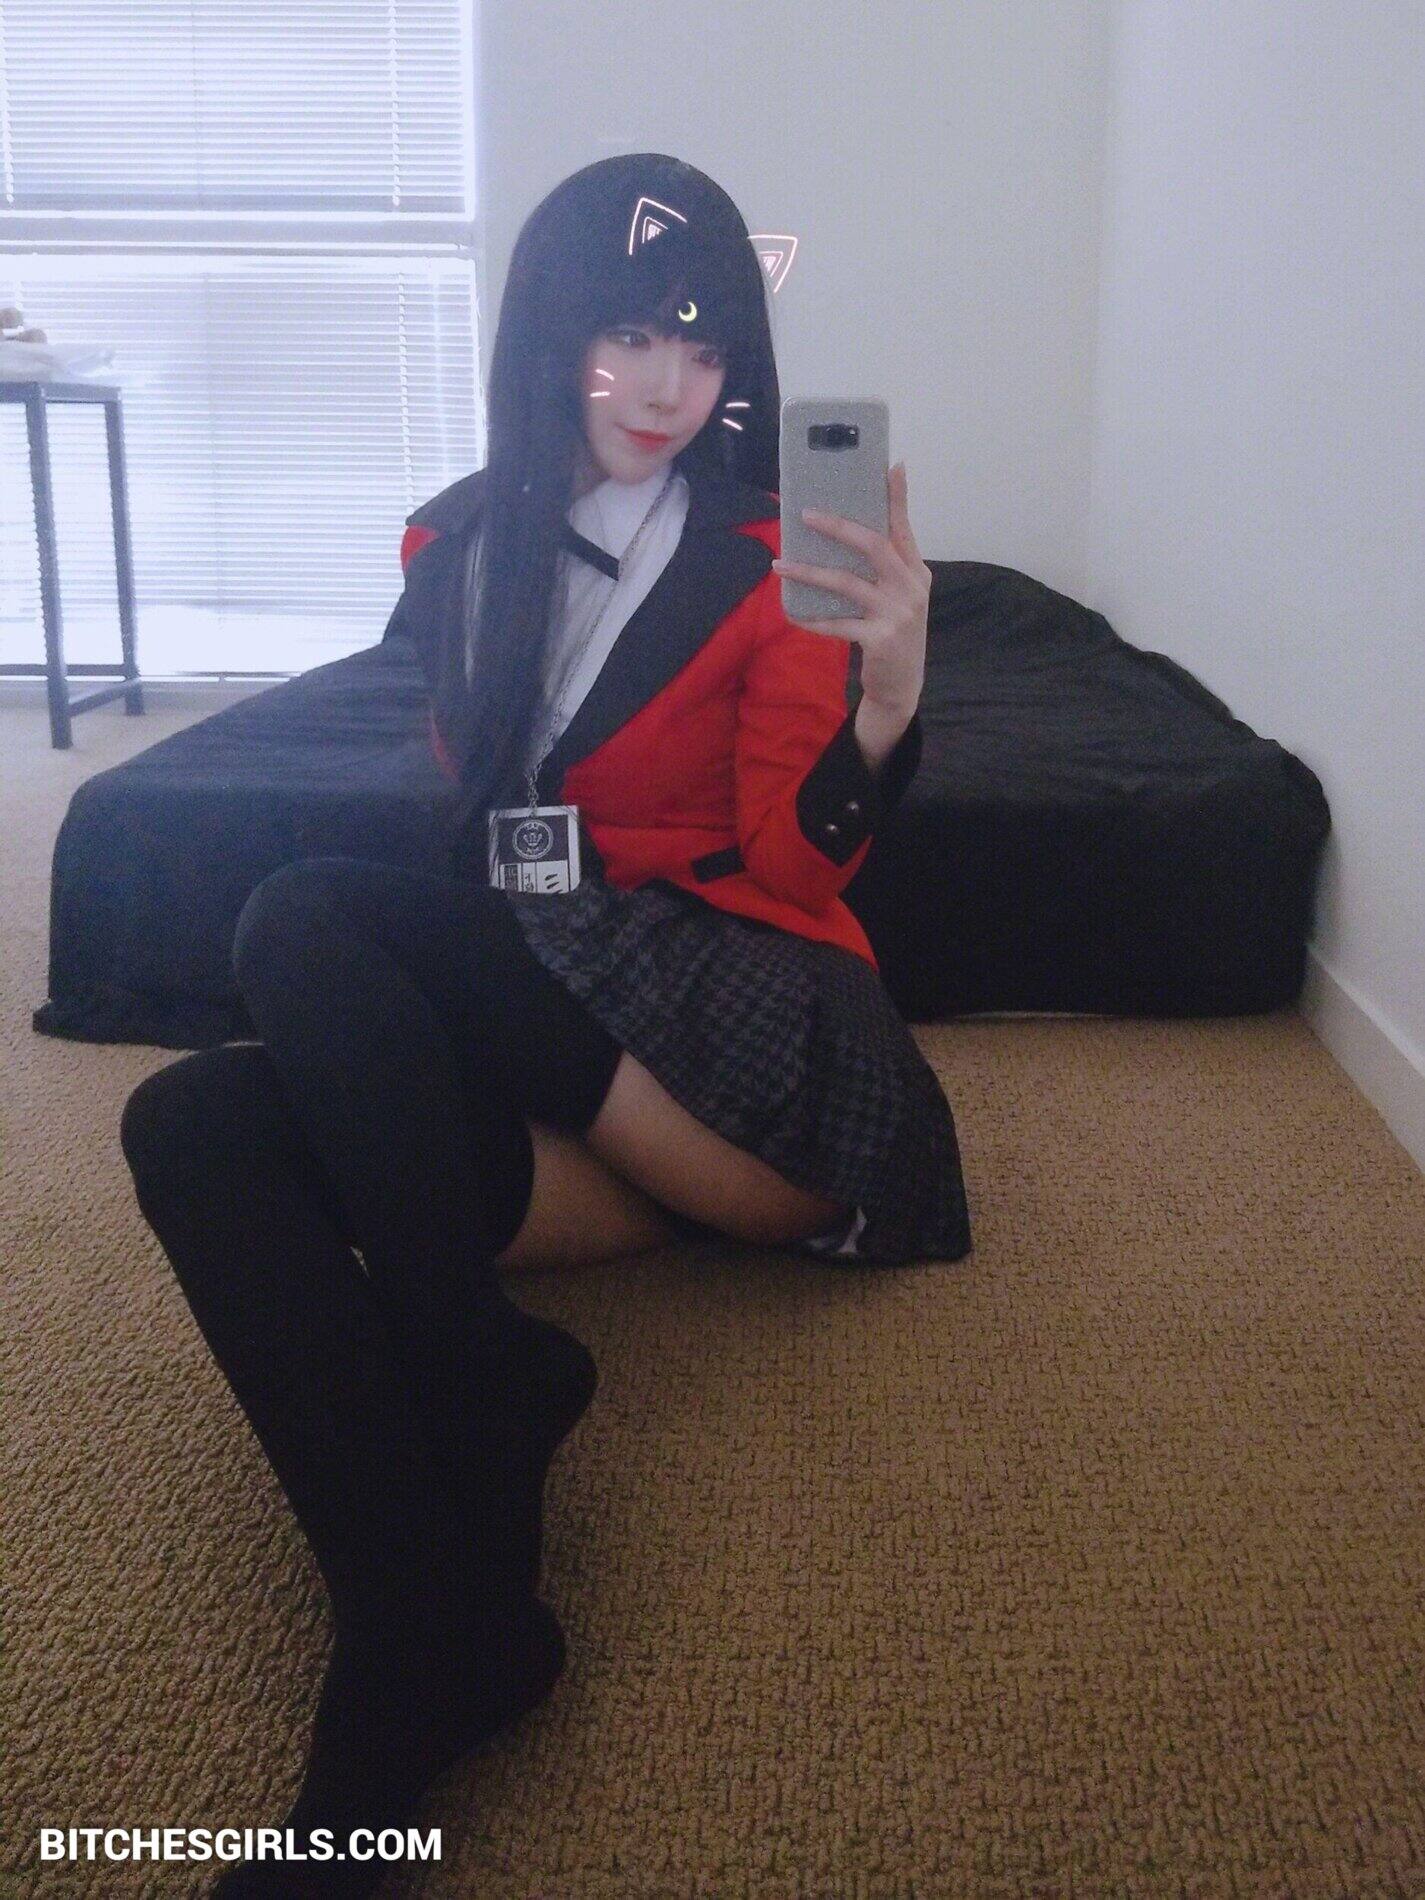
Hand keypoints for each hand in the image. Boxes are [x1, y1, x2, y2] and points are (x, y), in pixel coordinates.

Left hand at [771, 461, 931, 720]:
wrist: (902, 685)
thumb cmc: (892, 632)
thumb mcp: (898, 596)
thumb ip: (883, 567)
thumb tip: (846, 532)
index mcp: (916, 571)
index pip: (904, 527)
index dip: (898, 497)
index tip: (891, 466)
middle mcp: (912, 588)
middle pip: (874, 545)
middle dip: (838, 527)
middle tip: (806, 514)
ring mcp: (898, 614)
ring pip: (847, 583)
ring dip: (810, 572)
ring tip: (780, 565)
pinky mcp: (880, 639)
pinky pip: (837, 623)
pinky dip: (812, 618)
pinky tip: (792, 613)